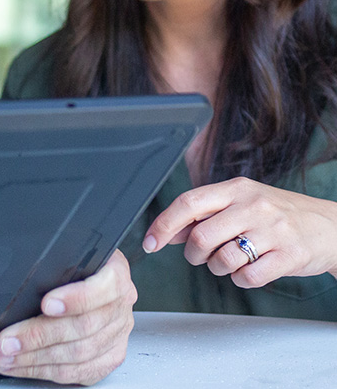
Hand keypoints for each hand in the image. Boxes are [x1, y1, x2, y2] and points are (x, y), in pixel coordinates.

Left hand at [0, 250, 136, 385]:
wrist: (98, 275)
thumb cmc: (80, 262)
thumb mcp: (71, 250)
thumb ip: (56, 260)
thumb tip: (17, 270)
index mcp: (115, 273)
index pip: (101, 289)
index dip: (74, 299)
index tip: (46, 304)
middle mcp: (120, 306)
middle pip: (82, 328)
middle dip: (38, 336)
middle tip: (8, 340)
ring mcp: (117, 334)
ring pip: (78, 355)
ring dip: (35, 359)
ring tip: (7, 356)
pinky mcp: (110, 357)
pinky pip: (79, 372)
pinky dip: (46, 370)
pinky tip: (23, 365)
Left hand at [143, 177, 336, 287]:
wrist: (329, 226)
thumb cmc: (277, 213)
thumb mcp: (240, 203)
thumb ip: (204, 214)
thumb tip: (168, 232)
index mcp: (235, 188)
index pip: (188, 203)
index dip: (163, 225)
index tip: (150, 242)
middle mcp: (252, 205)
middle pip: (200, 236)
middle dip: (193, 254)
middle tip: (201, 256)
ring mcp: (272, 230)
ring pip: (222, 259)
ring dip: (217, 268)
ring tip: (229, 261)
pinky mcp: (289, 256)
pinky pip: (248, 277)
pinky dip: (241, 280)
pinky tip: (250, 269)